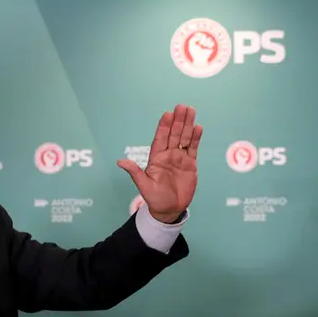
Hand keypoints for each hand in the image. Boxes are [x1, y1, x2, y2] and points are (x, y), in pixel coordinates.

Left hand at [117, 105, 202, 223]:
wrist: (169, 209)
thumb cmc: (155, 199)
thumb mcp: (144, 186)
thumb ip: (135, 172)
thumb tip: (120, 162)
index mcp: (156, 159)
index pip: (160, 139)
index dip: (164, 127)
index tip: (167, 114)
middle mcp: (168, 156)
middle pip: (174, 135)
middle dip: (178, 121)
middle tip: (182, 106)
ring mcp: (179, 159)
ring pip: (184, 138)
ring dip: (187, 125)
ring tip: (191, 111)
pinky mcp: (190, 164)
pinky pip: (193, 148)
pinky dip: (195, 138)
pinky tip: (198, 128)